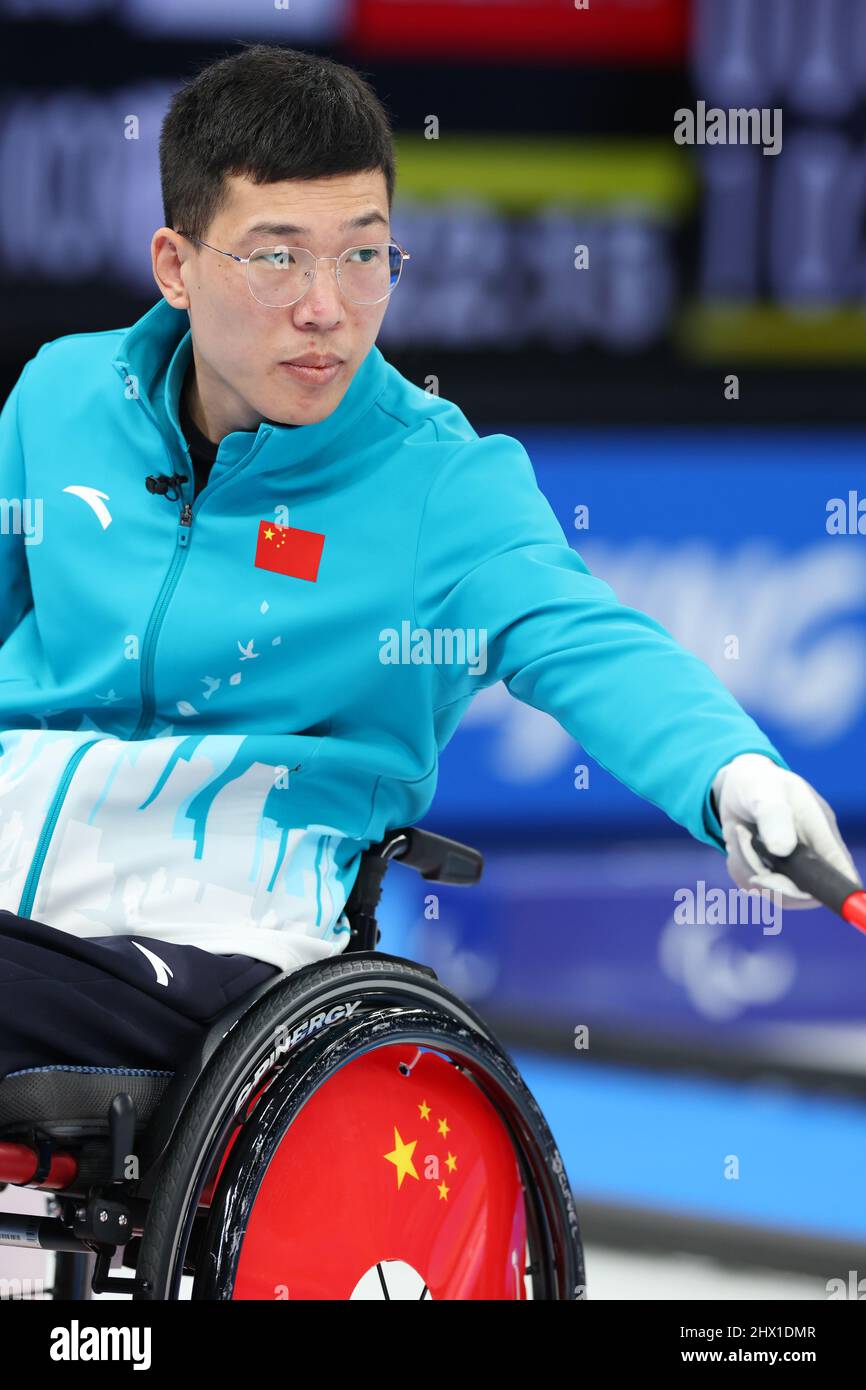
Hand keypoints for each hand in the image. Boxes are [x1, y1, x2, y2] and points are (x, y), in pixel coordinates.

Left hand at [712, 753, 861, 908]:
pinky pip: (756, 888)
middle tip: (744, 848)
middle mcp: (813, 854)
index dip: (837, 887)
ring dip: (749, 868)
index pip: (838, 865)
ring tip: (739, 836)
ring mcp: (794, 868)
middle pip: (805, 891)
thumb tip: (783, 849)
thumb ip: (774, 815)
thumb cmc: (756, 784)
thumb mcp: (762, 791)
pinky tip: (738, 847)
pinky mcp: (774, 875)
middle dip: (771, 878)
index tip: (815, 896)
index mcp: (821, 830)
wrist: (736, 790)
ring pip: (775, 892)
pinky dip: (740, 870)